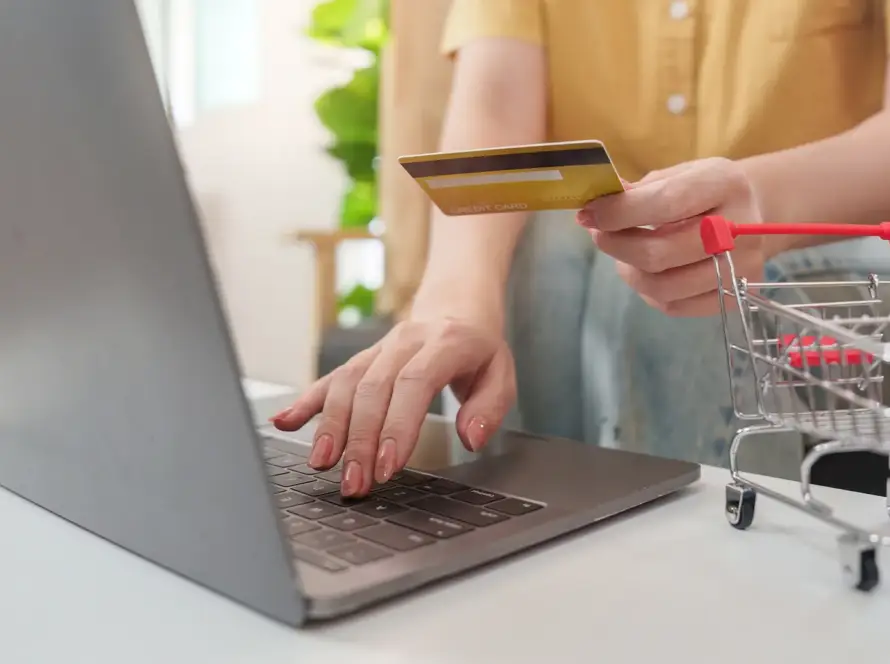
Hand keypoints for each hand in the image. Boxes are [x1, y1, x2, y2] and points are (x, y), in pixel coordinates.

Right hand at [270, 316, 515, 496]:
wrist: (456, 305)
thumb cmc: (479, 347)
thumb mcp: (502, 373)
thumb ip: (490, 407)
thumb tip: (471, 437)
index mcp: (445, 343)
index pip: (414, 383)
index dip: (397, 425)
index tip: (387, 466)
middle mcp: (406, 342)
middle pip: (373, 388)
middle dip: (360, 440)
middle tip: (355, 483)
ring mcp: (379, 349)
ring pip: (347, 383)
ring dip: (331, 426)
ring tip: (321, 464)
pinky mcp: (362, 358)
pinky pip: (331, 377)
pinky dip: (306, 400)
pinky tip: (284, 421)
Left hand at [576, 158, 765, 316]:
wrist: (753, 212)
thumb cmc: (703, 192)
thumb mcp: (677, 175)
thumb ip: (639, 190)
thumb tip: (597, 206)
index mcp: (724, 184)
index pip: (665, 204)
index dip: (619, 213)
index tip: (589, 214)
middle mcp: (741, 228)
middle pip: (659, 254)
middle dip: (616, 245)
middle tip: (598, 235)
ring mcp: (742, 268)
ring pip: (663, 287)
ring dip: (629, 272)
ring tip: (622, 255)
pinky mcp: (735, 296)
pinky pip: (674, 306)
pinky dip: (648, 292)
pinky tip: (646, 272)